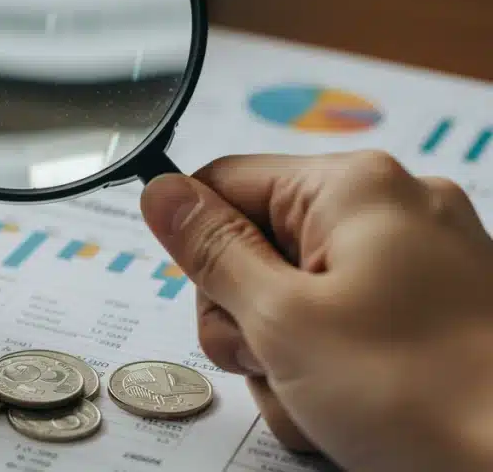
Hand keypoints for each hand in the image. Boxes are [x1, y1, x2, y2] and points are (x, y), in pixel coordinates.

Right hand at [139, 151, 492, 471]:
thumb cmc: (425, 395)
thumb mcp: (284, 321)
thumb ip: (212, 252)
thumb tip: (161, 193)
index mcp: (355, 188)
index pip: (226, 182)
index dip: (202, 248)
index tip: (217, 303)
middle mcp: (391, 210)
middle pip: (257, 244)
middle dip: (247, 316)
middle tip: (276, 360)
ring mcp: (418, 263)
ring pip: (294, 297)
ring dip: (285, 355)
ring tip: (322, 397)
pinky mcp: (430, 311)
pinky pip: (342, 325)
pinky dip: (330, 368)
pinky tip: (350, 408)